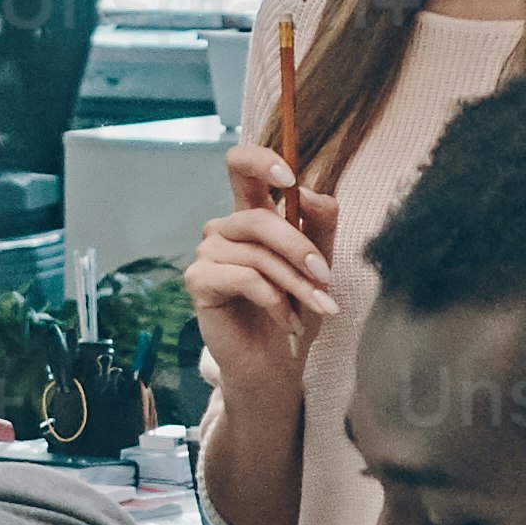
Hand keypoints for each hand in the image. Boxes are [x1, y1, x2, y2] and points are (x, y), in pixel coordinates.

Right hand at [183, 146, 344, 401]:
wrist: (276, 362)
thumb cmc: (294, 310)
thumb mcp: (318, 264)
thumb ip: (319, 224)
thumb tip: (311, 194)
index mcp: (250, 215)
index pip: (241, 166)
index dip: (261, 162)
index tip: (289, 180)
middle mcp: (225, 229)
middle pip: (258, 217)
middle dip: (300, 248)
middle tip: (326, 279)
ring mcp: (207, 253)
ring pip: (257, 253)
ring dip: (295, 284)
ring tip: (317, 309)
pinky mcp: (199, 281)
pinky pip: (244, 277)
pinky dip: (274, 300)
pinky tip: (287, 321)